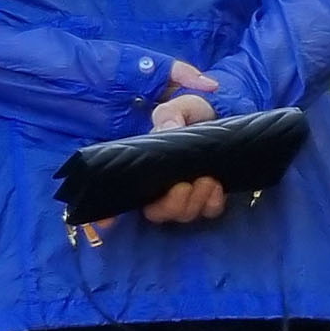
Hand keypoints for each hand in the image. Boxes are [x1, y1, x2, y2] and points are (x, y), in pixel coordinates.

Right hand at [93, 63, 229, 232]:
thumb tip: (167, 129)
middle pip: (155, 213)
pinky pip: (208, 212)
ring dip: (193, 202)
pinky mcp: (208, 199)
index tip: (106, 223)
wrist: (223, 118)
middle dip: (170, 205)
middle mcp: (158, 188)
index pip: (120, 196)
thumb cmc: (192, 114)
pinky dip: (212, 203)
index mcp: (142, 170)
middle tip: (184, 185)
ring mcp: (184, 197)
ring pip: (181, 215)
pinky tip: (216, 187)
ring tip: (206, 180)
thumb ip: (170, 115)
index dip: (108, 215)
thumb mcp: (178, 107)